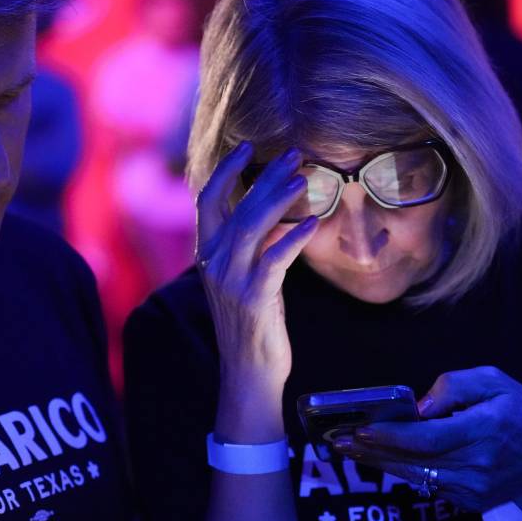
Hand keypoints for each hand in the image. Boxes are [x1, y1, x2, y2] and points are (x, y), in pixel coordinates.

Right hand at [195, 143, 319, 411]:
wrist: (249, 374)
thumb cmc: (252, 327)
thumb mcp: (244, 281)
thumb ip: (251, 249)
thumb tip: (276, 218)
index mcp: (207, 255)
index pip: (207, 200)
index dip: (226, 170)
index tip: (248, 146)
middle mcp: (214, 264)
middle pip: (236, 206)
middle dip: (264, 176)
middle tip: (294, 155)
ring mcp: (232, 281)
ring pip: (252, 226)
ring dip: (279, 198)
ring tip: (304, 178)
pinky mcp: (255, 299)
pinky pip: (274, 259)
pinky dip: (294, 238)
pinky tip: (313, 223)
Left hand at [333, 367, 521, 517]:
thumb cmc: (520, 416)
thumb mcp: (498, 383)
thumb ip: (458, 385)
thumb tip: (421, 406)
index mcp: (486, 428)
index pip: (430, 436)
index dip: (394, 434)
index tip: (364, 427)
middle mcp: (477, 463)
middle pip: (415, 459)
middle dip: (374, 449)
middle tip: (340, 439)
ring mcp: (471, 487)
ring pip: (416, 475)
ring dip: (380, 462)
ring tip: (349, 449)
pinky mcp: (467, 502)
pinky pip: (427, 484)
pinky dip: (401, 471)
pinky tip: (379, 459)